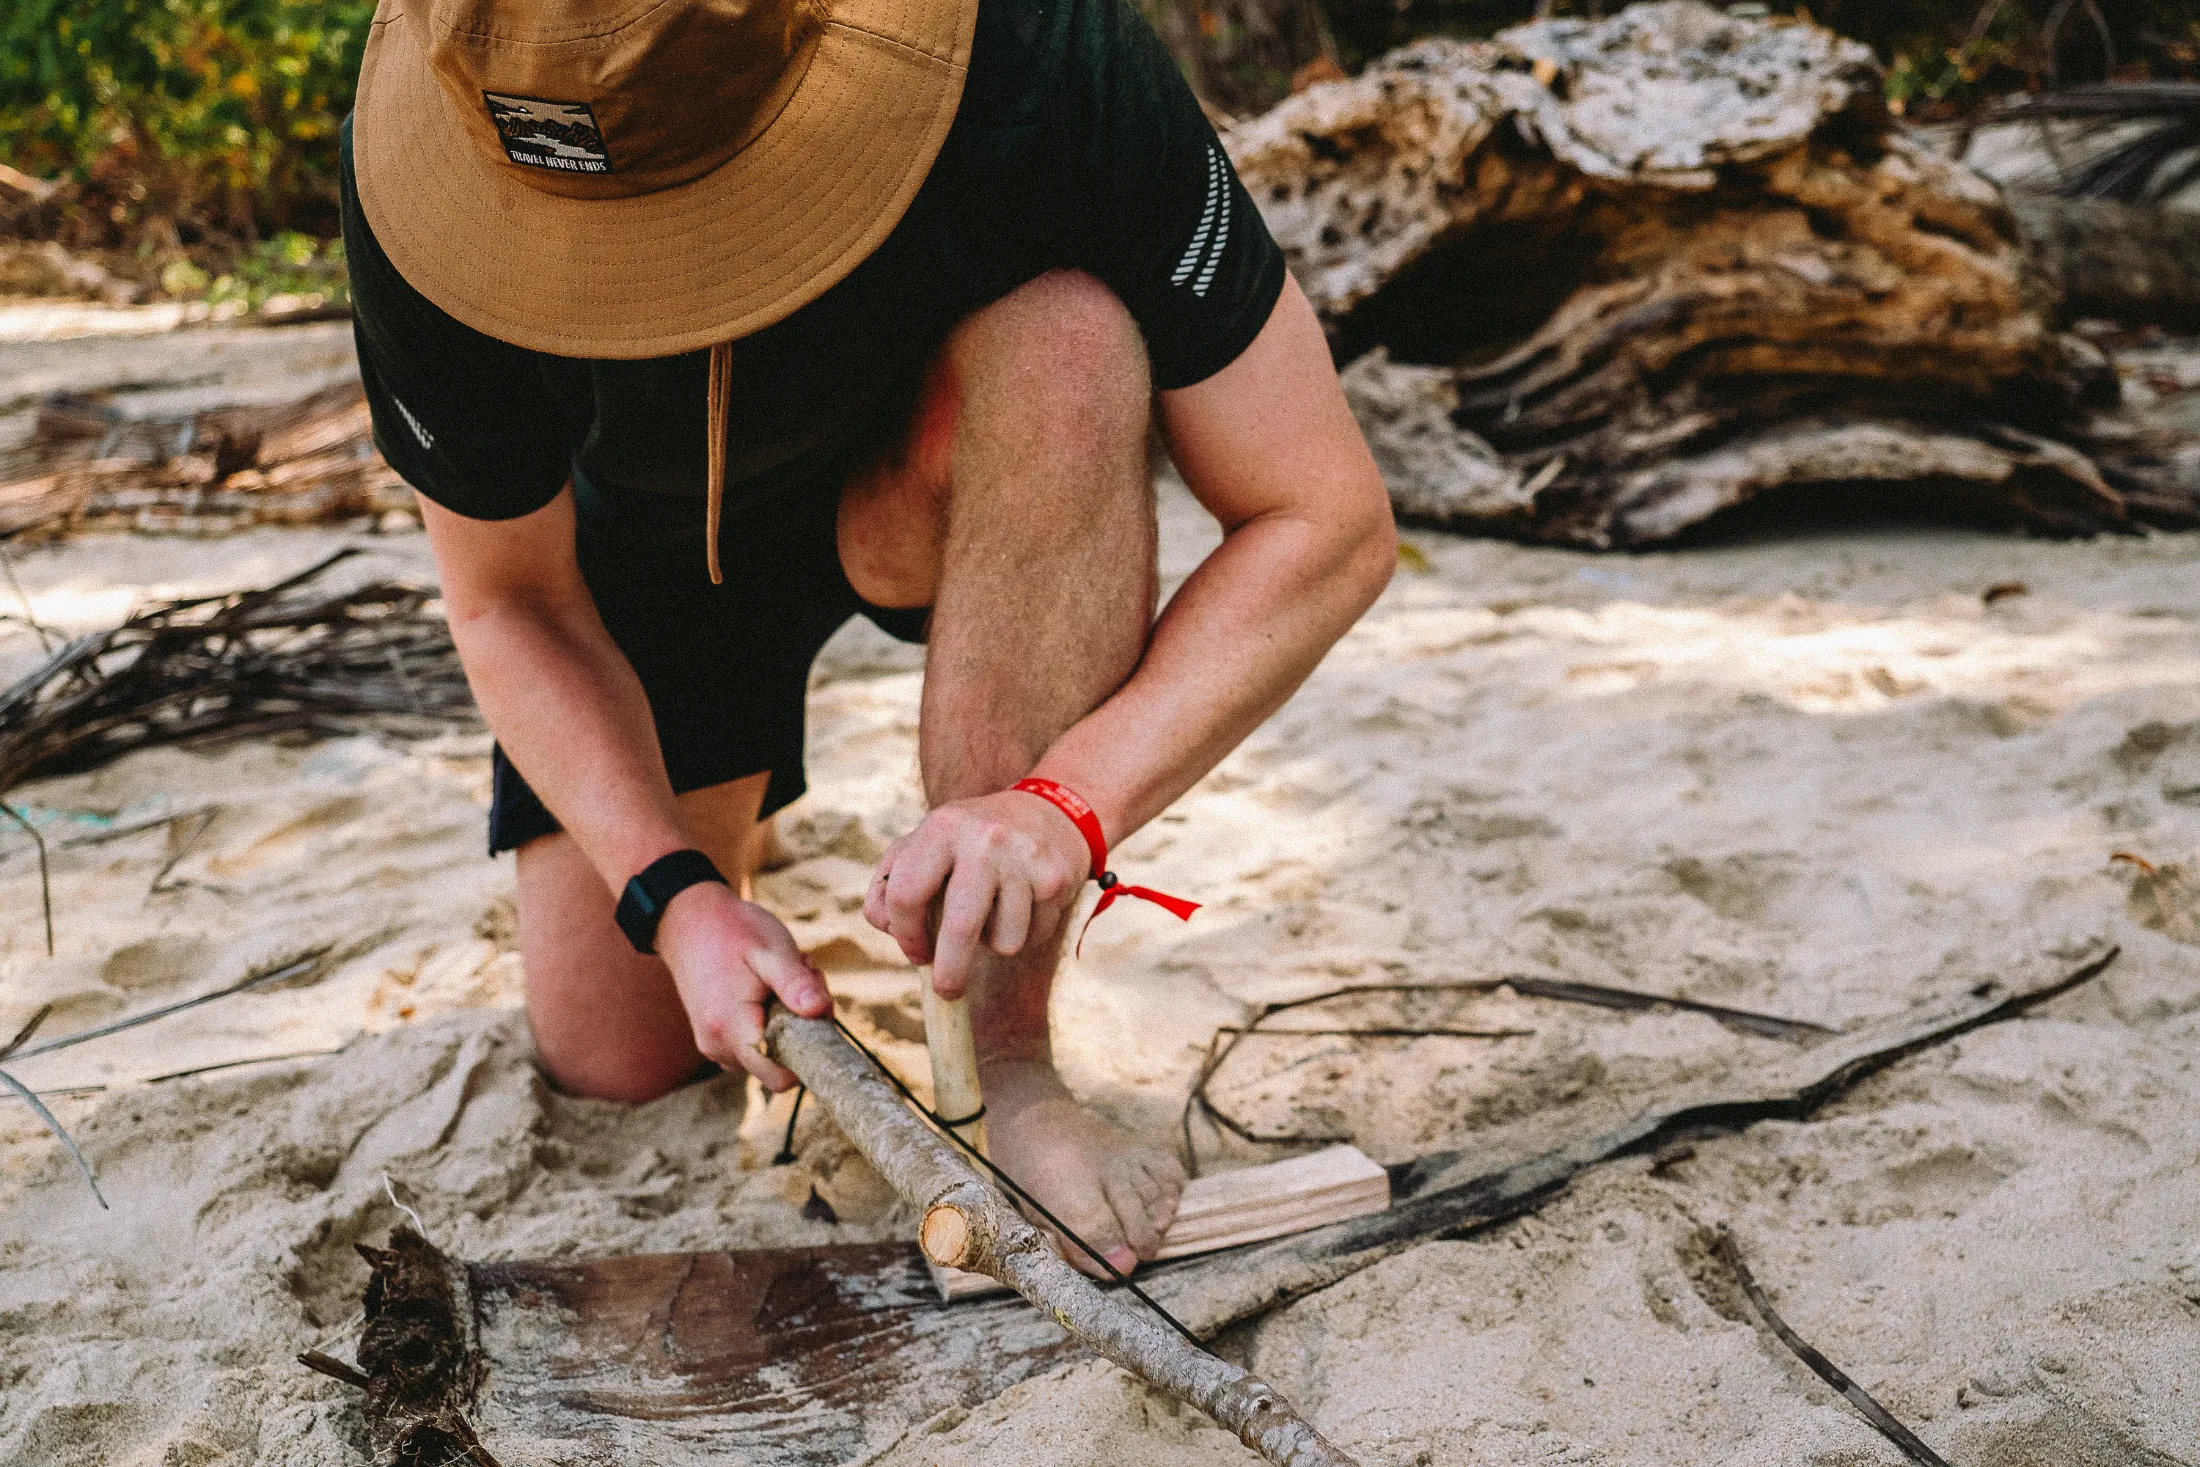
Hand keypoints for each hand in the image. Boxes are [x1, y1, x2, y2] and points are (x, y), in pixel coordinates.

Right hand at [655, 880, 829, 1090]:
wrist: (688, 920)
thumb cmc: (732, 931)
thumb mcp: (772, 949)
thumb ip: (796, 983)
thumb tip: (821, 1012)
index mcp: (731, 1028)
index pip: (780, 1076)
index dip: (809, 1053)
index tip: (816, 1011)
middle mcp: (718, 1047)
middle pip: (779, 1063)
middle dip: (802, 1027)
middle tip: (801, 978)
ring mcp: (714, 1046)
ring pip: (769, 1053)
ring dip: (788, 1021)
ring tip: (781, 978)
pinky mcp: (716, 1039)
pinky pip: (755, 1044)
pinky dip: (772, 1021)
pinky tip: (768, 988)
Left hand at [863, 790, 1090, 998]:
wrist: (1048, 810)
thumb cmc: (971, 841)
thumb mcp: (925, 842)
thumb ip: (890, 882)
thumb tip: (885, 925)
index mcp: (941, 828)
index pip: (905, 895)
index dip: (905, 935)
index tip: (916, 953)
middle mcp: (983, 839)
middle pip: (959, 929)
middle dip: (950, 973)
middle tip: (947, 990)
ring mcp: (1024, 858)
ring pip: (1003, 942)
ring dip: (994, 943)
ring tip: (995, 913)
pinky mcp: (1055, 879)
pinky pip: (1034, 937)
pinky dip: (1025, 933)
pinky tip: (1024, 905)